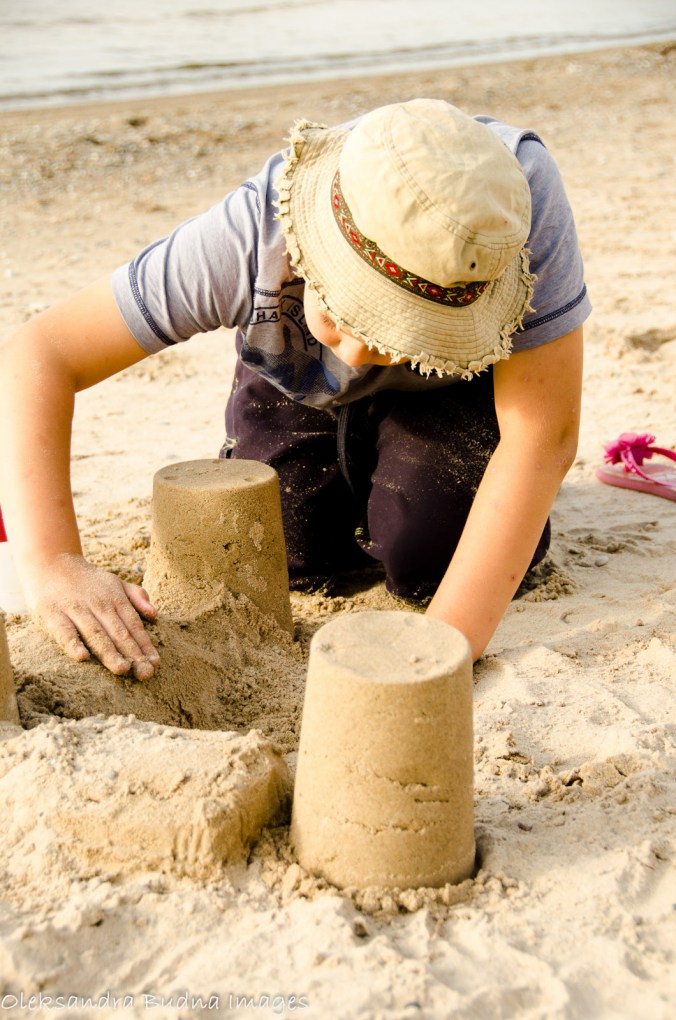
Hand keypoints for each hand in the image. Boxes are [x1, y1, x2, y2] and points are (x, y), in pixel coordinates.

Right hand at [25, 554, 159, 679]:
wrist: (51, 564)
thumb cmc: (88, 581)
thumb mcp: (115, 582)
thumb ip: (136, 597)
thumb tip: (154, 614)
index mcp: (115, 598)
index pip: (134, 625)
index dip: (145, 645)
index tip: (155, 664)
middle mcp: (98, 604)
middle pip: (118, 632)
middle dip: (133, 654)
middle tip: (145, 674)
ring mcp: (76, 609)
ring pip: (95, 634)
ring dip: (109, 652)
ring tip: (122, 669)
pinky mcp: (53, 614)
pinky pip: (64, 631)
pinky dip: (73, 643)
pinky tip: (82, 657)